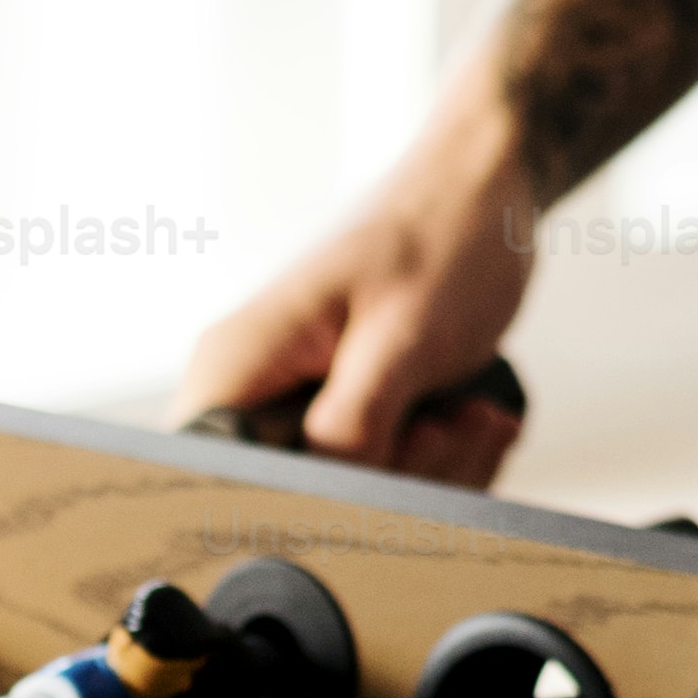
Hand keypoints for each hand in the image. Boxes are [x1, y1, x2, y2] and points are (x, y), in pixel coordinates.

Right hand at [182, 79, 537, 487]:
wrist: (482, 191)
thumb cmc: (440, 236)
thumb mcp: (403, 337)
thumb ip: (354, 427)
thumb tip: (328, 501)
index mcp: (238, 364)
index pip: (214, 479)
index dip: (287, 505)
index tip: (367, 476)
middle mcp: (255, 391)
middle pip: (295, 503)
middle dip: (389, 486)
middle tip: (441, 426)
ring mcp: (301, 409)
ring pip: (353, 501)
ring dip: (433, 473)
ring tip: (469, 411)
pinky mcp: (345, 421)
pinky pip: (390, 483)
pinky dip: (447, 465)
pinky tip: (475, 417)